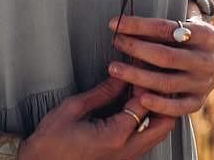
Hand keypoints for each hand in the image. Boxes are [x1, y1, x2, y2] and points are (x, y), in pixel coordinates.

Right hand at [18, 75, 174, 159]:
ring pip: (158, 134)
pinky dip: (147, 123)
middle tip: (149, 79)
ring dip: (156, 111)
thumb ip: (103, 92)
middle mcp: (127, 152)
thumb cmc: (49, 142)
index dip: (145, 79)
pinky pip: (145, 141)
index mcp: (115, 137)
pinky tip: (135, 108)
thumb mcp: (73, 109)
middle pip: (164, 123)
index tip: (141, 63)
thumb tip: (122, 75)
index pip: (145, 102)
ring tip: (143, 90)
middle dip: (162, 98)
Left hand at [106, 15, 213, 117]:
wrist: (212, 63)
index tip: (116, 24)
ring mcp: (204, 83)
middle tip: (116, 42)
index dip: (139, 26)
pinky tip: (138, 98)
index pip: (166, 29)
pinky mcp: (198, 102)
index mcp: (206, 35)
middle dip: (136, 49)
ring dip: (137, 77)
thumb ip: (161, 29)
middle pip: (166, 56)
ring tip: (115, 69)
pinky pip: (177, 107)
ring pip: (166, 83)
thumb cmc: (188, 40)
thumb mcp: (183, 27)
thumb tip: (124, 25)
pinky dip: (158, 104)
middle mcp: (208, 60)